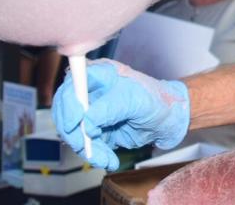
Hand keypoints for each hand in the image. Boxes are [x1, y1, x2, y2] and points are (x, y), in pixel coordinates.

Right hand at [52, 59, 189, 170]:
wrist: (169, 120)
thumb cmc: (156, 100)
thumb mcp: (135, 100)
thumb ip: (109, 108)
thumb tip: (86, 122)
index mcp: (99, 75)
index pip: (71, 85)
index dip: (68, 103)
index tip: (75, 122)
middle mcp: (91, 92)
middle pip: (66, 111)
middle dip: (74, 132)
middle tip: (85, 145)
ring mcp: (91, 112)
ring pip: (73, 132)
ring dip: (87, 148)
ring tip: (105, 158)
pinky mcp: (95, 130)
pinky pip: (86, 145)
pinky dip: (95, 155)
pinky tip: (109, 160)